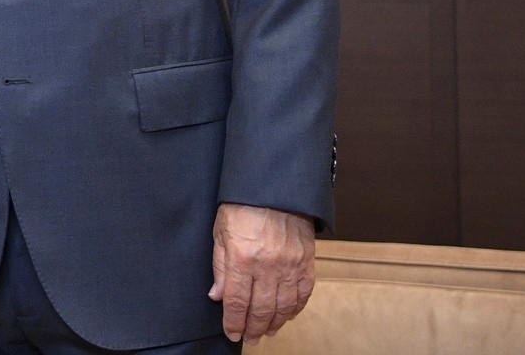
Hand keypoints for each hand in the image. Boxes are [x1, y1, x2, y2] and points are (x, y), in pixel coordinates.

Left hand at [209, 202, 315, 343]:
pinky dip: (295, 309)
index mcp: (242, 259)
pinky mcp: (306, 261)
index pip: (237, 302)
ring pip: (284, 307)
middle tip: (250, 338)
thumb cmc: (242, 205)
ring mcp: (290, 265)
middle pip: (261, 310)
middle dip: (254, 328)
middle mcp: (267, 266)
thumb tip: (218, 296)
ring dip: (275, 323)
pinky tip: (287, 315)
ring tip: (267, 331)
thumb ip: (220, 267)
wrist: (274, 186)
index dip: (234, 323)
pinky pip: (303, 294)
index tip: (232, 333)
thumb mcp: (220, 232)